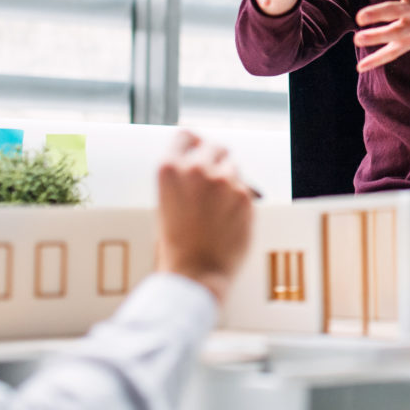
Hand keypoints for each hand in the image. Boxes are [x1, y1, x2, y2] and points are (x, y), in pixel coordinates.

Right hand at [155, 130, 254, 303]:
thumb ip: (180, 177)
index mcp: (170, 169)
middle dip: (214, 160)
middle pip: (214, 146)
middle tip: (212, 182)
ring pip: (233, 166)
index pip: (185, 136)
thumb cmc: (176, 245)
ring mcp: (224, 181)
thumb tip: (195, 159)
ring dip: (228, 180)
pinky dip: (238, 199)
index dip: (193, 143)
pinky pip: (245, 188)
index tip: (197, 148)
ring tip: (216, 208)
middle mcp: (197, 169)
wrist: (195, 273)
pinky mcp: (245, 196)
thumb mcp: (164, 203)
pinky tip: (227, 218)